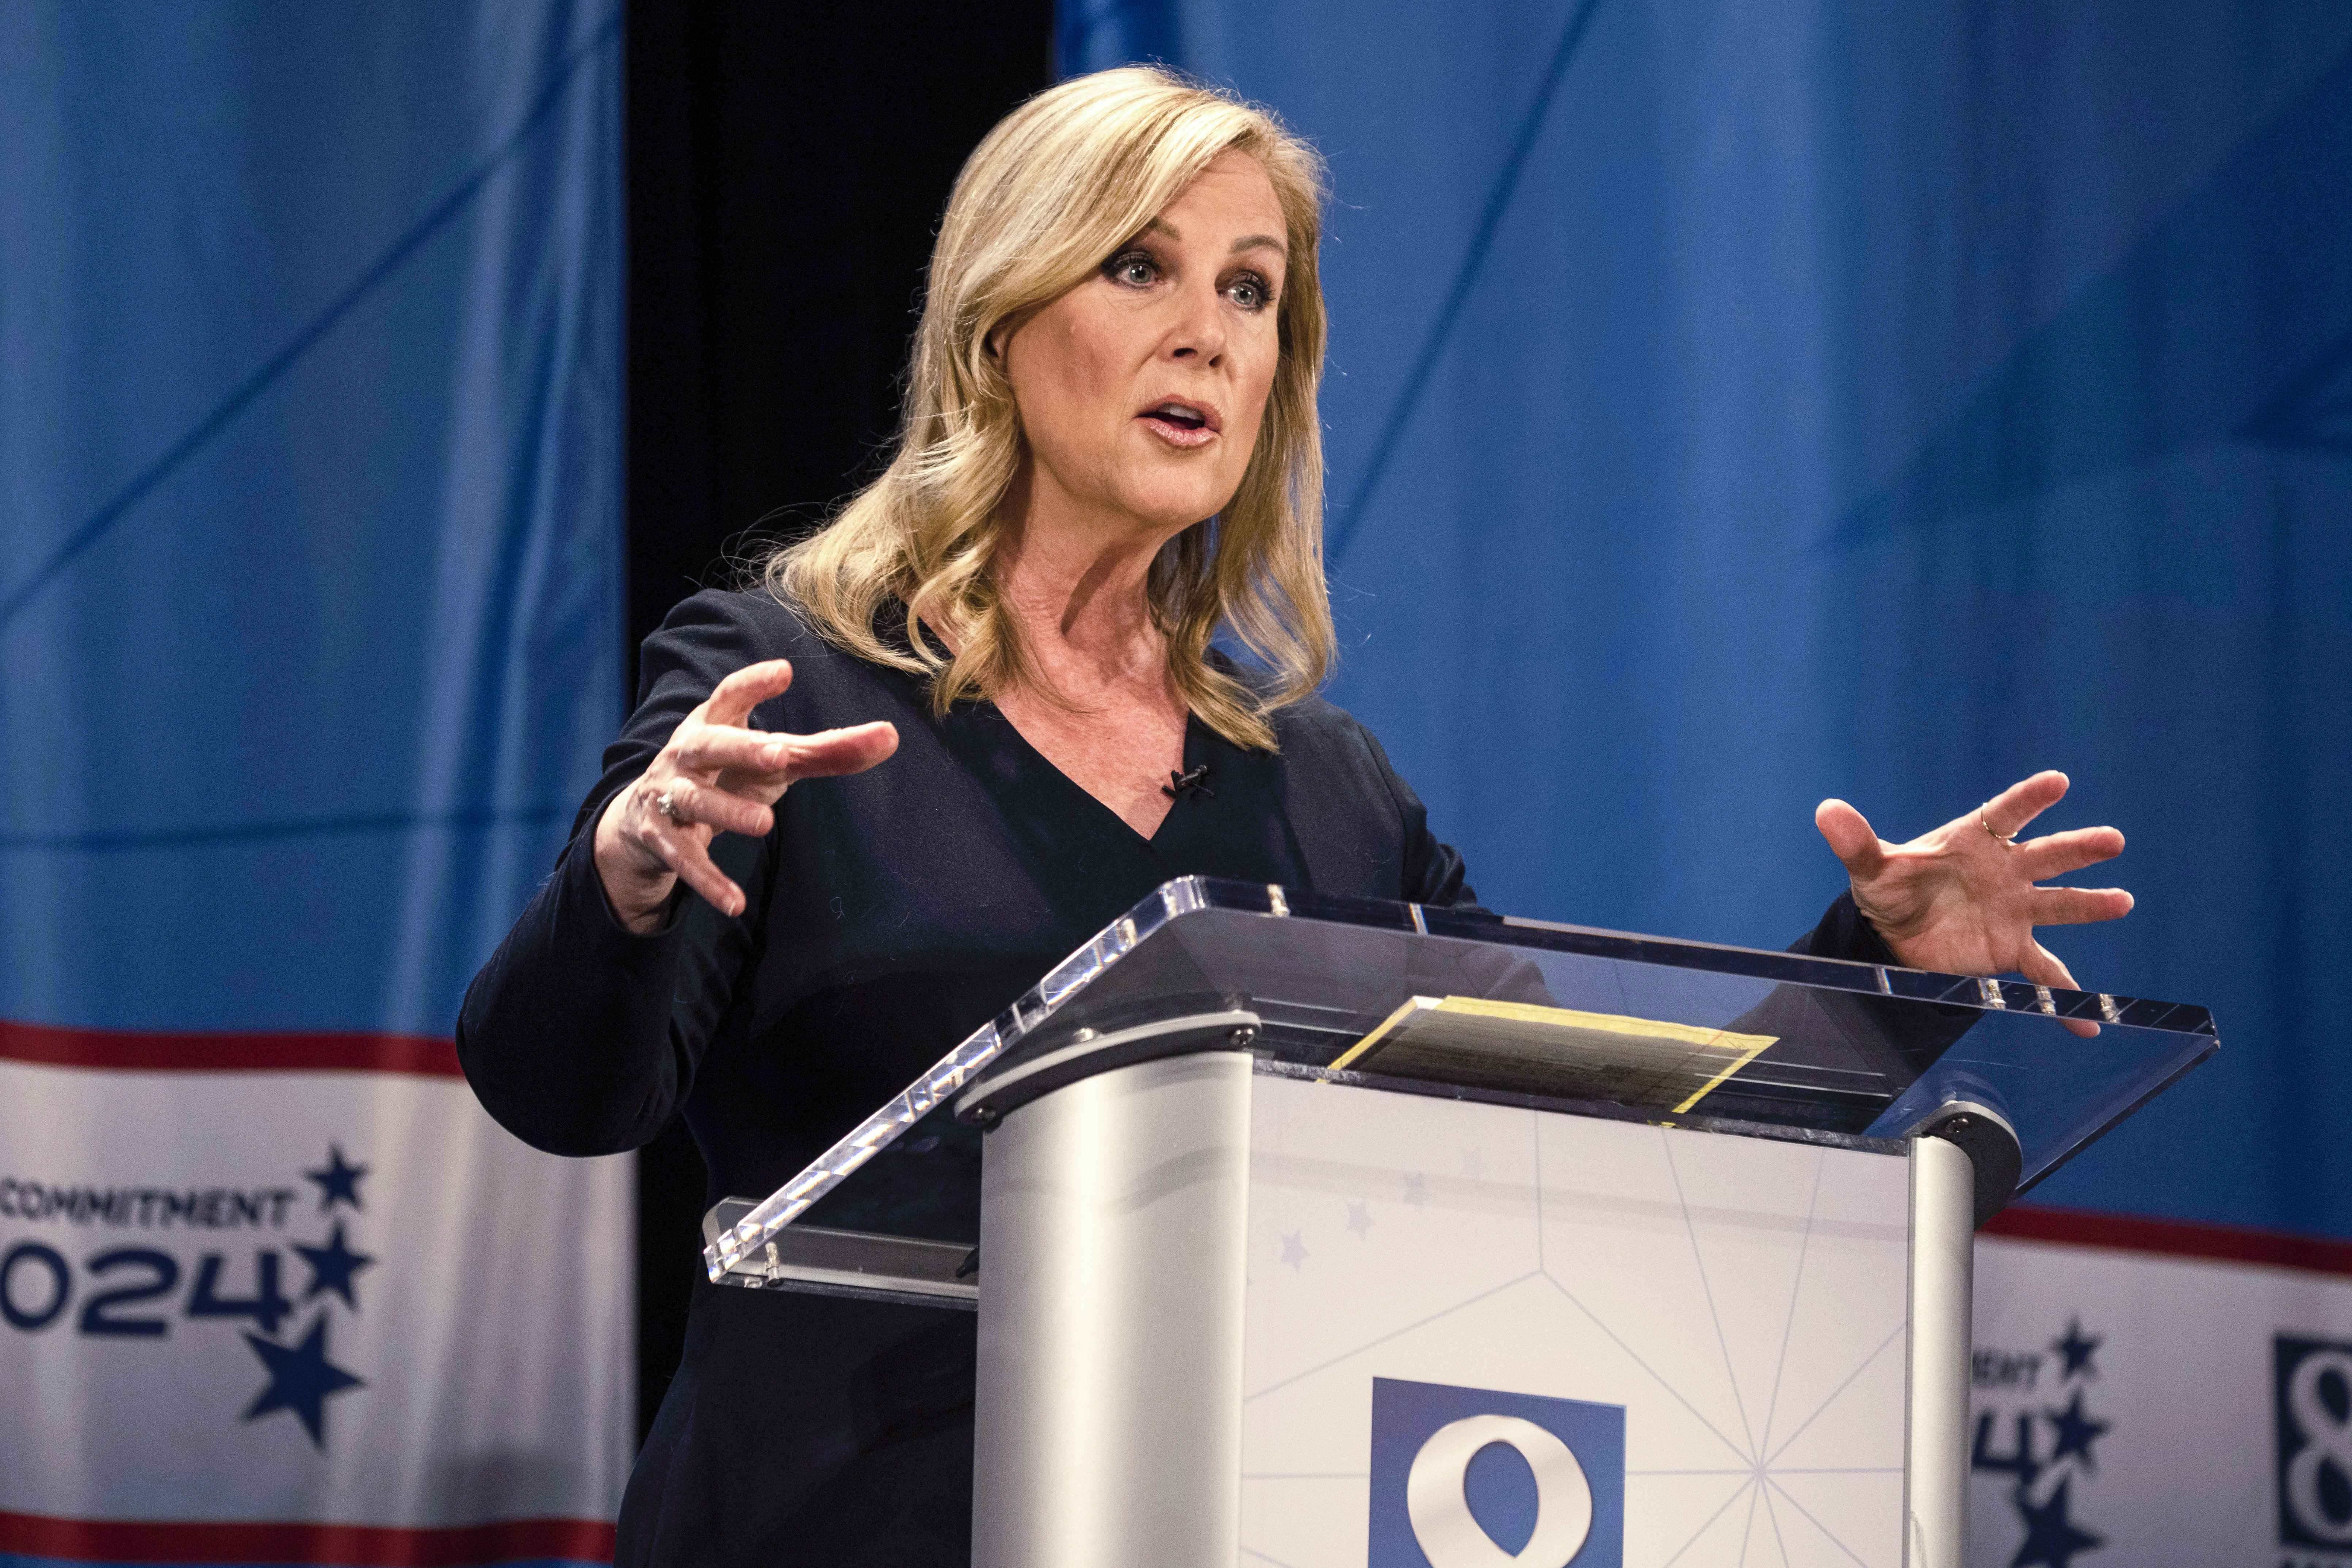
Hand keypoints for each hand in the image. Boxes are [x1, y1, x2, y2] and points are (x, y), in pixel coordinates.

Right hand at [593, 660, 897, 931]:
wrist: (644, 820)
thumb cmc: (725, 775)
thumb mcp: (771, 762)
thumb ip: (826, 751)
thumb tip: (890, 736)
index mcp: (713, 725)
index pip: (729, 697)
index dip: (753, 684)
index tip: (783, 671)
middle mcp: (686, 753)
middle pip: (710, 744)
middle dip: (742, 748)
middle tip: (779, 754)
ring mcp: (668, 794)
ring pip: (696, 800)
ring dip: (728, 811)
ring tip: (764, 824)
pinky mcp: (659, 838)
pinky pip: (684, 859)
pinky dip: (708, 881)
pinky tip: (735, 903)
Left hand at [1814, 770, 2132, 1037]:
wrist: (1897, 932)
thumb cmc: (1893, 888)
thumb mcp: (1871, 867)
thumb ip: (1855, 842)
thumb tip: (1825, 811)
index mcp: (1974, 841)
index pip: (2005, 814)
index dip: (2029, 798)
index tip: (2056, 782)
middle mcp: (2005, 871)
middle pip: (2045, 854)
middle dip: (2077, 847)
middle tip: (2110, 840)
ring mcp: (2015, 910)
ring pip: (2059, 904)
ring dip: (2089, 904)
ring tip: (2120, 901)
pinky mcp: (2013, 949)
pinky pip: (2046, 975)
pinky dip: (2066, 999)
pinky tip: (2087, 1022)